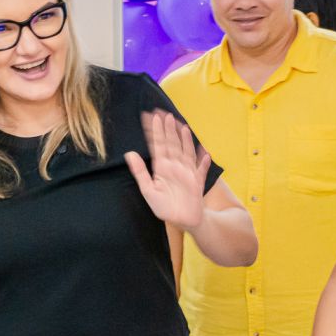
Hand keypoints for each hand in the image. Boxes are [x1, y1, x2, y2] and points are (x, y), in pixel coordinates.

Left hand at [124, 110, 210, 230]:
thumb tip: (129, 154)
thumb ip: (140, 172)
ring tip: (181, 126)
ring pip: (186, 152)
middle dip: (168, 130)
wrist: (181, 221)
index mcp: (162, 168)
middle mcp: (175, 167)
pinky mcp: (197, 183)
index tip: (150, 117)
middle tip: (164, 114)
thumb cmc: (164, 206)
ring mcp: (187, 173)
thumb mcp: (148, 190)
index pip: (158, 146)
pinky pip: (201, 171)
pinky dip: (204, 163)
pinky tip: (205, 153)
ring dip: (185, 140)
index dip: (155, 131)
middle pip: (172, 145)